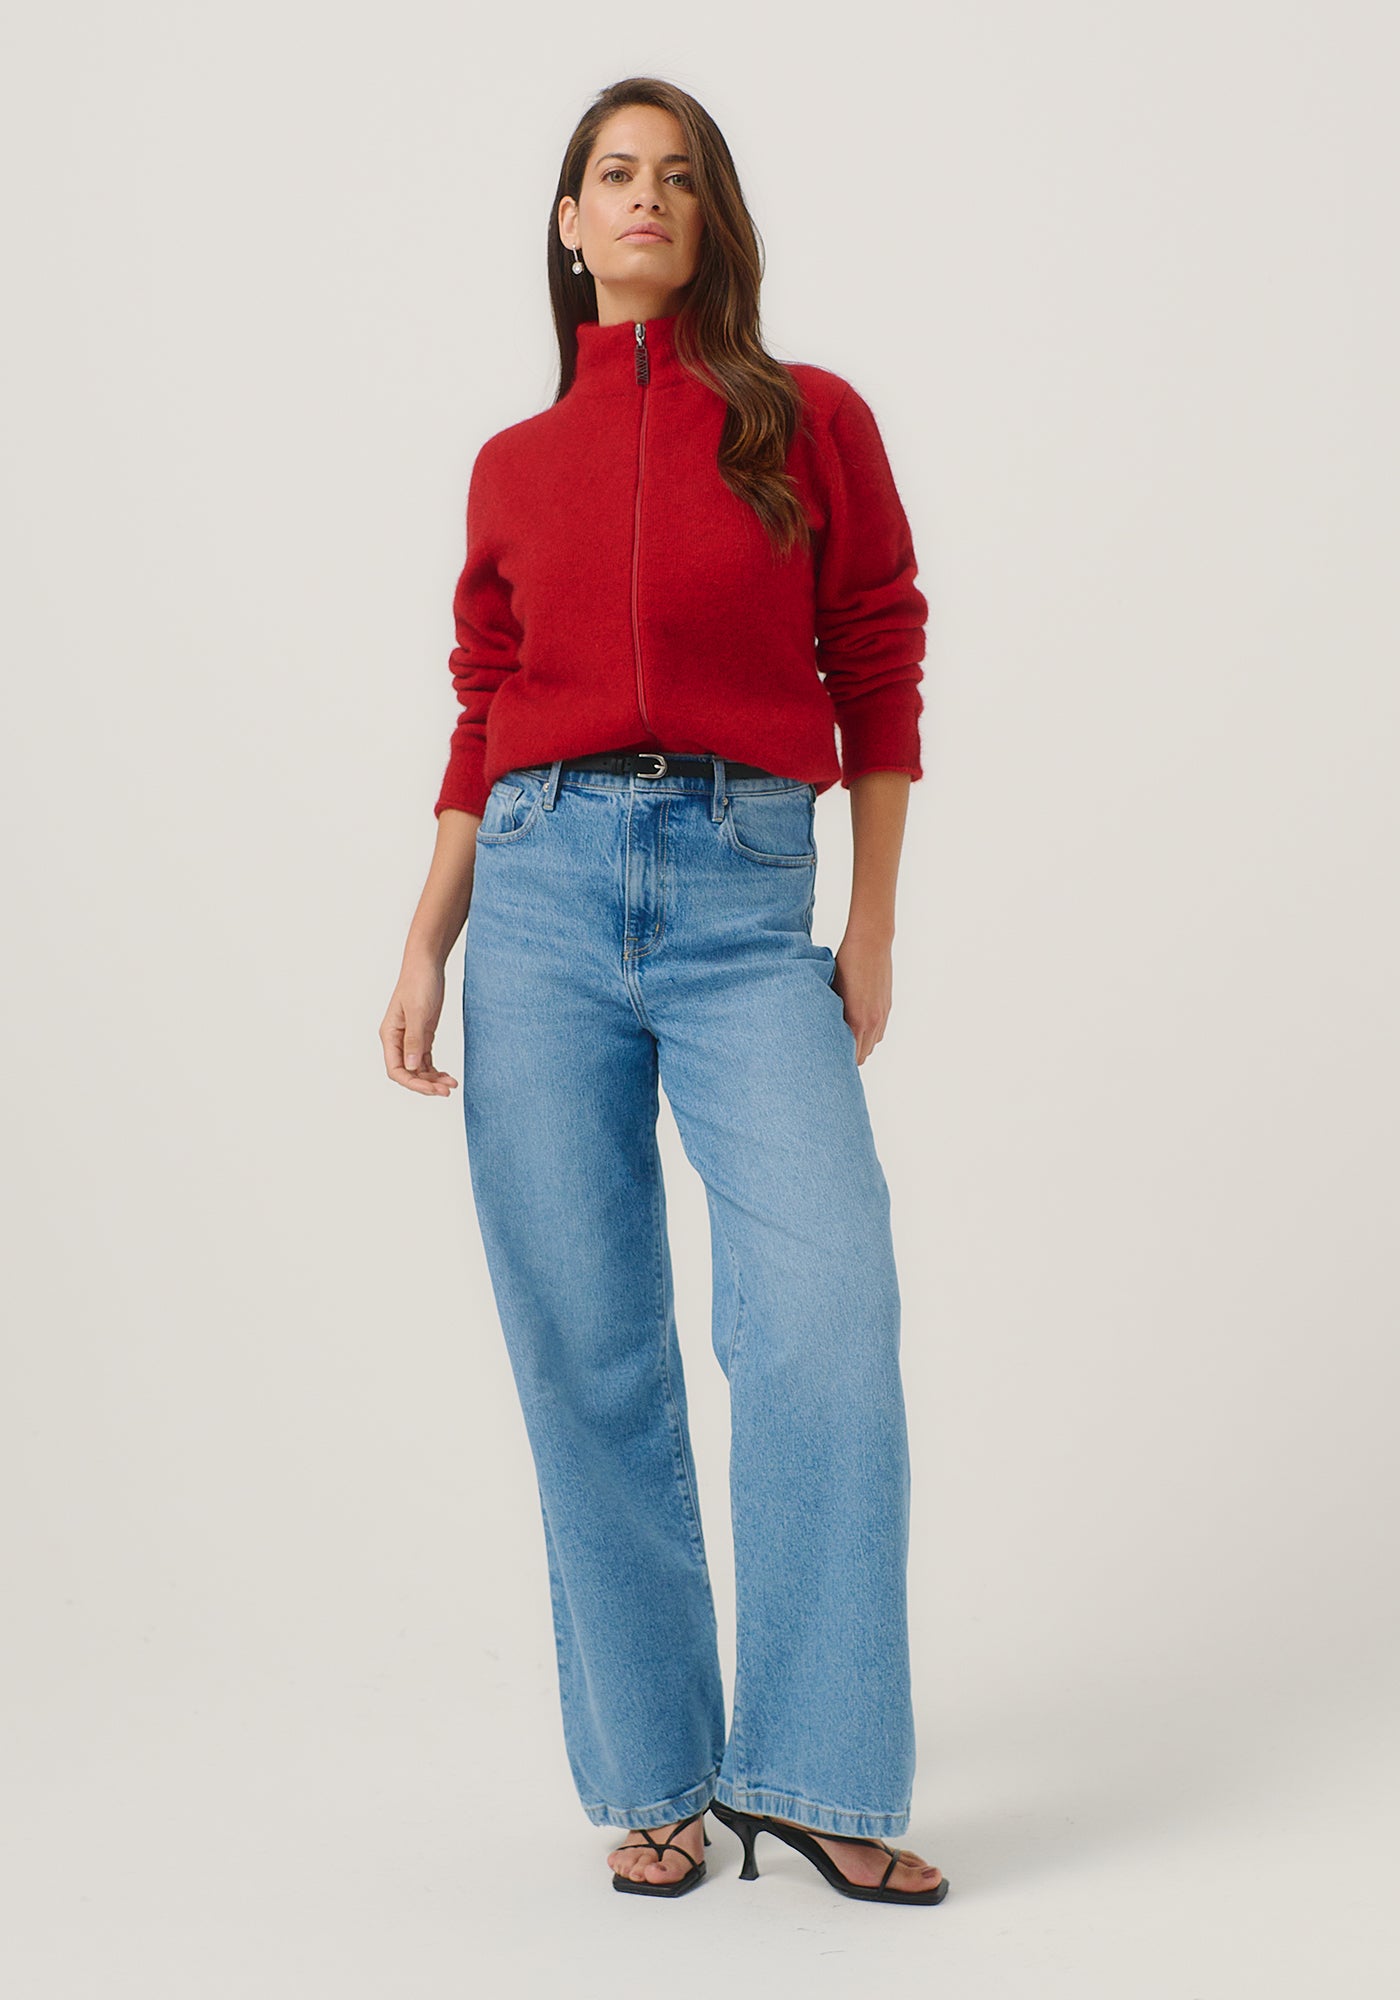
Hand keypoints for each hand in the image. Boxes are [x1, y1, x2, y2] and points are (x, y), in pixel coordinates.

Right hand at [380, 957, 459, 1094]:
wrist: (428, 964)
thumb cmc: (419, 982)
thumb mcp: (418, 1012)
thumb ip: (414, 1040)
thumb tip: (411, 1068)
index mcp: (389, 1035)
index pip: (396, 1070)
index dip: (412, 1083)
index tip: (432, 1089)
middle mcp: (397, 1040)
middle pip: (408, 1073)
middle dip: (426, 1084)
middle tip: (446, 1090)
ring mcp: (410, 1038)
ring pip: (418, 1069)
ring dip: (433, 1079)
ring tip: (451, 1085)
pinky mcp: (423, 1034)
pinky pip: (426, 1060)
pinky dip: (436, 1070)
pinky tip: (448, 1076)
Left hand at [830, 929, 893, 1065]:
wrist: (870, 942)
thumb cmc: (845, 963)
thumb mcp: (831, 990)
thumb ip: (830, 1014)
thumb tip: (819, 1030)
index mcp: (857, 1020)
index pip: (850, 1057)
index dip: (837, 1062)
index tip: (825, 1061)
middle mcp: (873, 1022)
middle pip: (862, 1056)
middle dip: (848, 1057)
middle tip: (831, 1053)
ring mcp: (882, 1015)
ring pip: (872, 1045)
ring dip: (860, 1046)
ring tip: (844, 1041)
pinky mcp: (887, 1007)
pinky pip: (879, 1032)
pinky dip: (869, 1035)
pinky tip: (857, 1026)